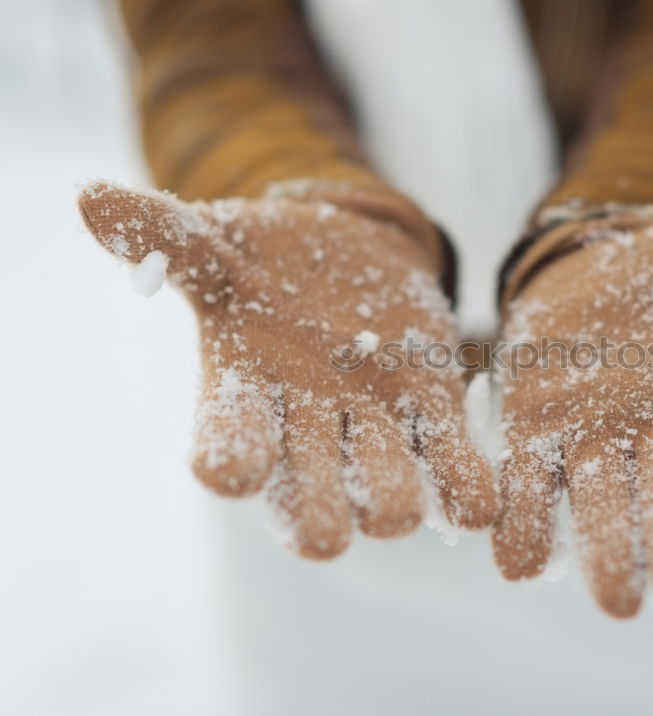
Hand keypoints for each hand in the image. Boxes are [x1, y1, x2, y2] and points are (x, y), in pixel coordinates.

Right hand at [79, 181, 495, 558]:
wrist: (347, 250)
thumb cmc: (268, 257)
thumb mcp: (222, 242)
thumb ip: (168, 236)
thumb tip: (93, 199)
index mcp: (244, 395)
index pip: (229, 446)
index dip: (230, 461)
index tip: (228, 470)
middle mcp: (307, 430)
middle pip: (306, 500)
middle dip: (316, 514)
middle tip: (328, 525)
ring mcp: (373, 427)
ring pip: (384, 495)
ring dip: (393, 503)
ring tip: (398, 501)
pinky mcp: (432, 411)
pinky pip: (450, 468)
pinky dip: (465, 491)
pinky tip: (479, 504)